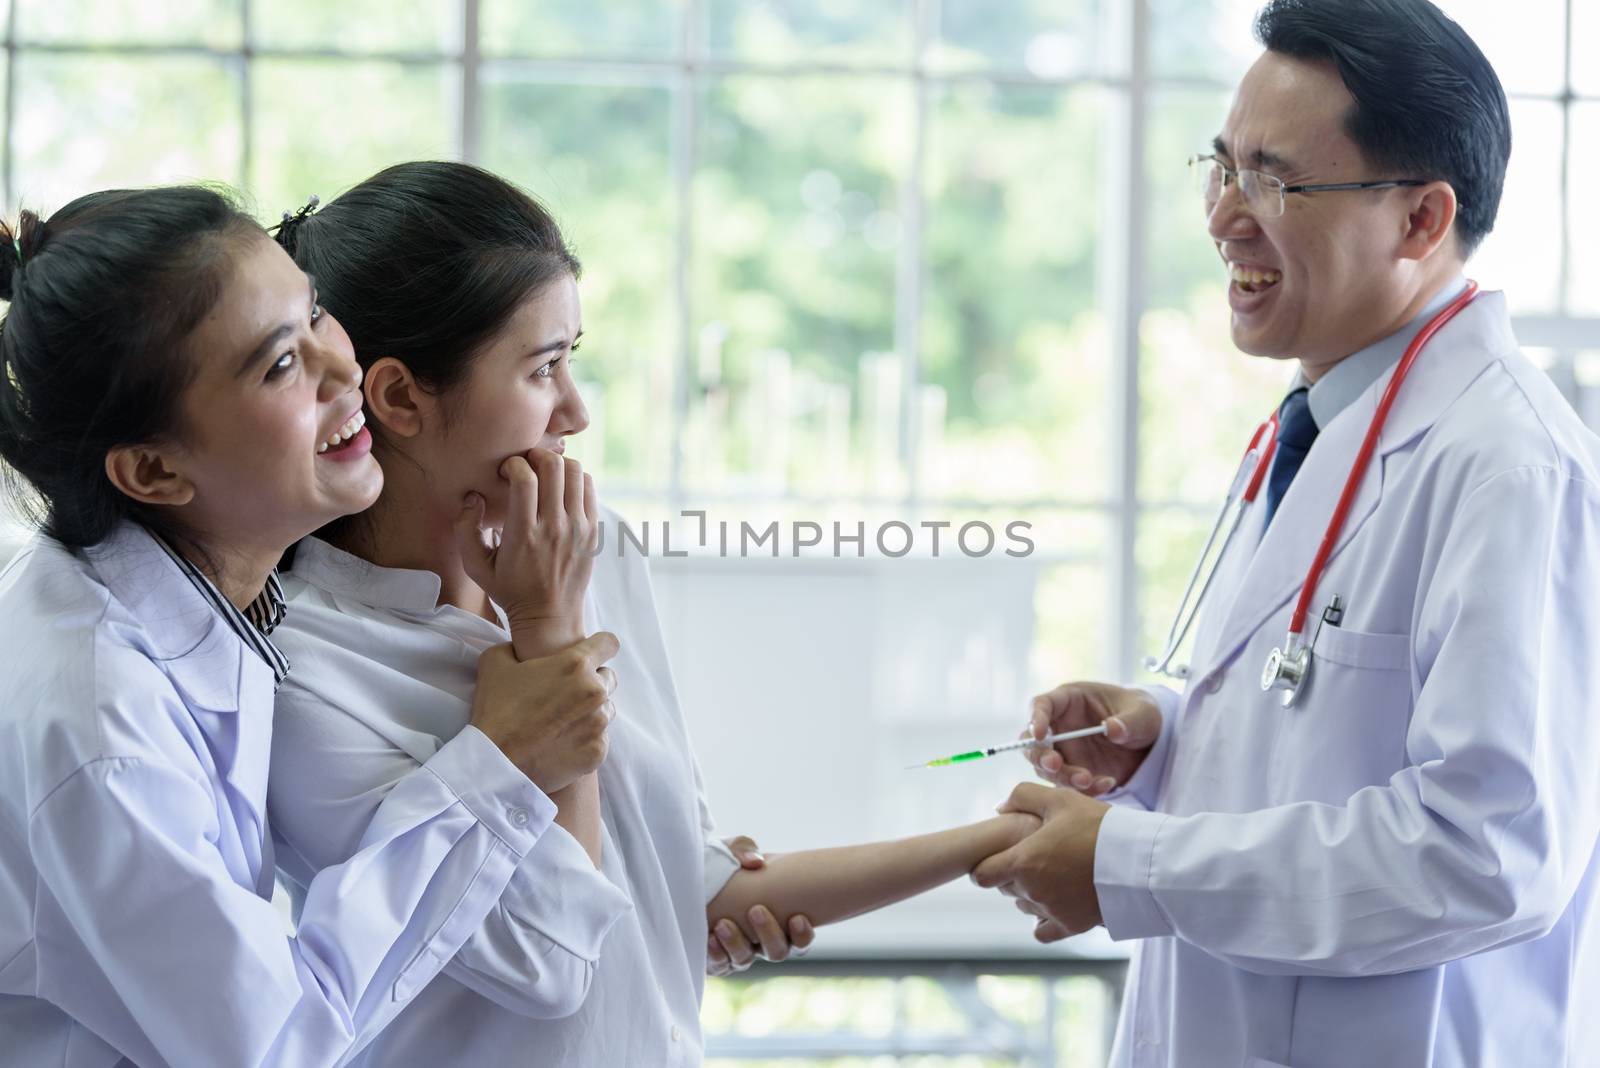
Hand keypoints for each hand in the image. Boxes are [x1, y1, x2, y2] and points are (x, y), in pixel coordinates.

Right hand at [455, 449, 598, 657]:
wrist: (550, 616)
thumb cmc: (510, 590)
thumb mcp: (476, 567)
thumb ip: (465, 530)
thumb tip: (473, 497)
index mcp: (523, 535)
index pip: (525, 480)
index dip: (514, 464)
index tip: (506, 471)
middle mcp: (553, 528)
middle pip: (553, 467)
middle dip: (536, 455)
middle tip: (526, 463)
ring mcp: (577, 529)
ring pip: (576, 472)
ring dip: (557, 463)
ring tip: (544, 472)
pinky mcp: (592, 531)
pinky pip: (589, 487)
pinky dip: (575, 478)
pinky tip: (560, 487)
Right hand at [468, 633, 619, 792]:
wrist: (495, 764)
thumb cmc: (495, 711)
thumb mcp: (494, 664)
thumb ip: (513, 647)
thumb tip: (517, 648)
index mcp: (575, 665)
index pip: (608, 643)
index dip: (599, 647)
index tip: (591, 655)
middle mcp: (594, 692)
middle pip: (609, 678)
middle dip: (591, 682)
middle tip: (565, 695)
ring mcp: (599, 724)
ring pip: (606, 710)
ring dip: (590, 712)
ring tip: (561, 721)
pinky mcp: (598, 752)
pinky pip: (600, 739)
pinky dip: (586, 740)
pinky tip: (561, 743)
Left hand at [706, 836, 814, 975]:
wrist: (695, 874)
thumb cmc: (723, 864)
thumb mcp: (733, 849)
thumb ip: (744, 849)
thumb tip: (755, 863)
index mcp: (779, 919)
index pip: (800, 939)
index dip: (802, 935)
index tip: (797, 917)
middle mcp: (762, 940)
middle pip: (776, 952)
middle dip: (768, 934)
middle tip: (756, 910)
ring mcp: (739, 951)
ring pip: (745, 960)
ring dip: (737, 943)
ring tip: (723, 924)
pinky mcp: (716, 957)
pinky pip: (720, 966)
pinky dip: (716, 955)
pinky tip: (709, 938)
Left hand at [971, 782, 1109, 942]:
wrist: (1138, 860)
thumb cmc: (1098, 826)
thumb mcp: (1060, 799)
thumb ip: (1023, 796)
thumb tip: (999, 807)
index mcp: (1023, 861)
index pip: (982, 875)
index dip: (986, 864)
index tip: (1000, 855)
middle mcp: (1032, 891)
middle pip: (1004, 888)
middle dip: (1012, 873)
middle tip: (1037, 856)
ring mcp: (1051, 911)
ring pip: (1024, 906)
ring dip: (1030, 893)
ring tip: (1054, 873)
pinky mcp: (1071, 926)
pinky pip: (1043, 931)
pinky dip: (1044, 920)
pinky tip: (1055, 904)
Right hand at [1022, 681, 1161, 795]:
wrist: (1149, 742)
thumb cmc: (1141, 714)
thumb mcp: (1143, 712)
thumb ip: (1129, 720)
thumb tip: (1111, 728)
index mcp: (1069, 700)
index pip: (1041, 704)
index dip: (1036, 718)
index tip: (1040, 735)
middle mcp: (1059, 726)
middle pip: (1033, 741)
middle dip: (1040, 755)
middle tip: (1056, 765)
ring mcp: (1064, 752)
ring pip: (1046, 768)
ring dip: (1062, 777)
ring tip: (1088, 781)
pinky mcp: (1073, 773)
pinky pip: (1068, 785)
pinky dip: (1083, 790)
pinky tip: (1107, 784)